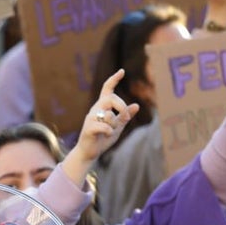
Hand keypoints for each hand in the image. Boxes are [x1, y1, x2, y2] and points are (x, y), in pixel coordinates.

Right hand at [64, 70, 139, 184]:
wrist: (89, 153)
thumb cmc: (102, 139)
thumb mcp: (117, 127)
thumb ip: (125, 117)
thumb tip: (136, 105)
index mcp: (102, 107)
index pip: (107, 89)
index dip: (114, 80)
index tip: (122, 71)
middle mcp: (95, 110)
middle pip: (110, 98)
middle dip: (121, 106)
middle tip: (126, 117)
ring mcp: (90, 119)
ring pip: (108, 114)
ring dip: (114, 124)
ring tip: (110, 132)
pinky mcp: (88, 128)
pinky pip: (104, 126)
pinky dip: (109, 131)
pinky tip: (107, 135)